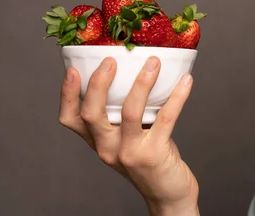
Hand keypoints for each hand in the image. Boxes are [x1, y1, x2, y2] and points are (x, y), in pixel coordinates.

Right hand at [59, 57, 198, 215]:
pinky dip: (177, 96)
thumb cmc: (150, 159)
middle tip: (111, 60)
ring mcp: (130, 153)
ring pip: (129, 113)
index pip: (71, 120)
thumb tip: (137, 69)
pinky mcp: (154, 154)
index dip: (67, 95)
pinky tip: (186, 80)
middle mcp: (108, 149)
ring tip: (154, 62)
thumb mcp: (128, 139)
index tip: (71, 70)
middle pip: (92, 114)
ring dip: (142, 83)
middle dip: (98, 84)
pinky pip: (166, 118)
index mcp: (98, 142)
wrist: (168, 194)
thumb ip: (124, 115)